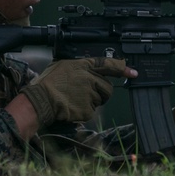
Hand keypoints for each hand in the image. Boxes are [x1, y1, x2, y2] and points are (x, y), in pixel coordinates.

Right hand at [19, 57, 134, 125]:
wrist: (41, 100)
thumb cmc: (48, 82)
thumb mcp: (63, 65)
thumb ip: (80, 66)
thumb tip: (91, 69)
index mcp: (84, 66)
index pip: (108, 64)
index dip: (123, 68)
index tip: (133, 73)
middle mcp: (90, 78)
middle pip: (107, 87)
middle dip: (101, 92)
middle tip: (86, 93)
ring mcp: (90, 94)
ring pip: (100, 100)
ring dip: (92, 101)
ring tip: (74, 98)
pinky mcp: (88, 109)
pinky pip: (92, 111)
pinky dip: (84, 111)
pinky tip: (72, 106)